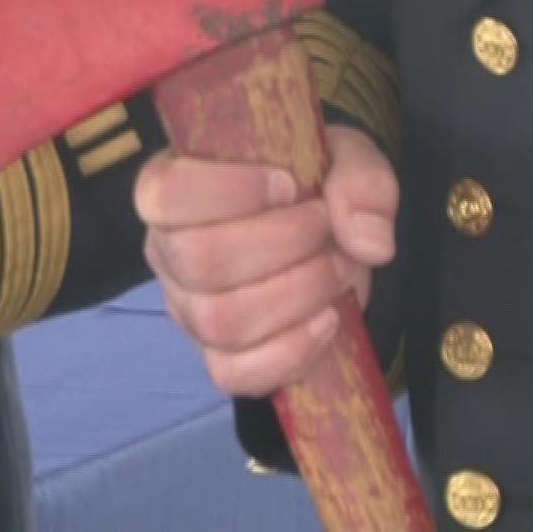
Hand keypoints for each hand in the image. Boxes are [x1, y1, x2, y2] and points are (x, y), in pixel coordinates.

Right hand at [134, 124, 396, 396]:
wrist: (326, 240)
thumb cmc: (313, 188)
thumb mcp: (345, 159)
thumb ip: (360, 181)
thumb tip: (368, 241)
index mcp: (173, 190)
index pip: (164, 195)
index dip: (226, 191)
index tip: (289, 186)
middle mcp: (167, 251)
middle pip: (200, 262)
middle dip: (283, 244)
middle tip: (327, 228)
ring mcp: (188, 310)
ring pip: (221, 321)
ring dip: (297, 294)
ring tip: (338, 268)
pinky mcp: (216, 357)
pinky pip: (236, 374)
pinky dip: (293, 351)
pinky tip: (329, 319)